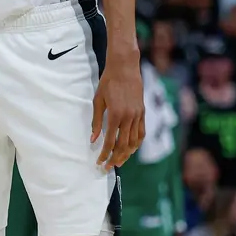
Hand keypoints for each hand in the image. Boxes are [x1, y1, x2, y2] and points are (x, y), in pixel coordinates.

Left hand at [92, 52, 144, 169]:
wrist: (125, 68)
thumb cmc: (108, 83)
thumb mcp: (98, 101)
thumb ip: (96, 121)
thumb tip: (93, 139)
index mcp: (115, 115)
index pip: (110, 141)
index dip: (104, 154)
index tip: (99, 162)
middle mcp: (129, 117)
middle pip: (123, 145)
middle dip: (115, 158)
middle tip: (108, 167)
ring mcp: (138, 115)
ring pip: (134, 141)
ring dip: (127, 154)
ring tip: (119, 161)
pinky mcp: (143, 112)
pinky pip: (142, 132)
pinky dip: (137, 143)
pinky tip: (131, 149)